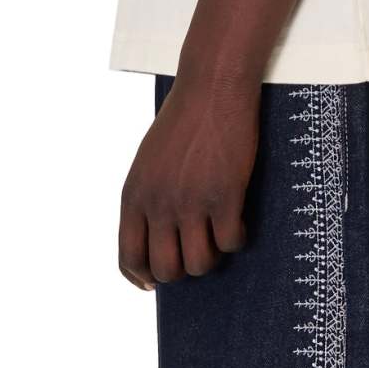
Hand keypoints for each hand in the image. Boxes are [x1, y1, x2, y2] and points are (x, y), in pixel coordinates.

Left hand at [118, 72, 257, 289]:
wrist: (212, 85)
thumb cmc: (183, 118)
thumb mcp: (149, 160)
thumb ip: (147, 197)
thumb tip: (157, 237)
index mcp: (134, 194)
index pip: (128, 257)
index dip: (142, 276)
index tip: (154, 282)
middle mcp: (158, 203)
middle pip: (165, 269)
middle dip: (183, 269)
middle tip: (198, 249)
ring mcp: (191, 202)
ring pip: (199, 264)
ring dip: (212, 257)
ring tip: (219, 235)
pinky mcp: (224, 196)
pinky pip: (231, 242)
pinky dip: (238, 238)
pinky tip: (240, 219)